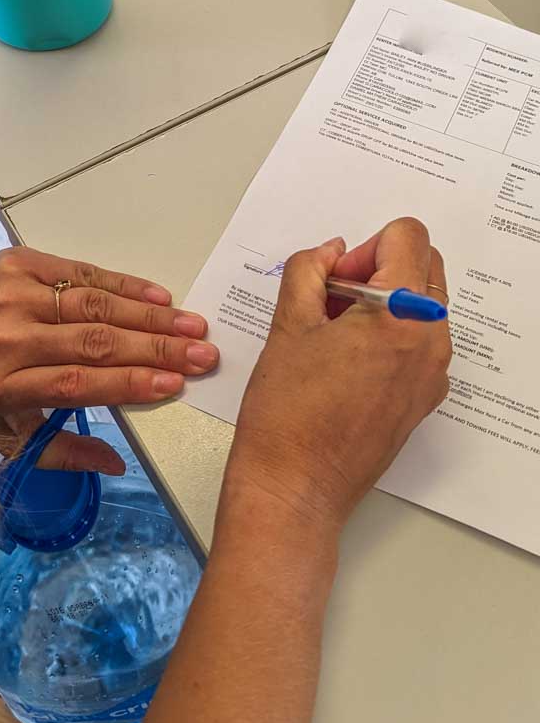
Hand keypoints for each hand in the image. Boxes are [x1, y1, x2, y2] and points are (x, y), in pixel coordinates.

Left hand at [0, 247, 215, 472]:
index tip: (174, 384)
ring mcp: (14, 296)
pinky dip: (126, 285)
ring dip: (150, 317)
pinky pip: (84, 272)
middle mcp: (6, 339)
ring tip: (190, 326)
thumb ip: (58, 450)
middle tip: (201, 354)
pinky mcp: (24, 262)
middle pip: (93, 343)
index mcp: (2, 385)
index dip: (128, 384)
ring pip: (95, 306)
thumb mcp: (8, 426)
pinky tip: (159, 297)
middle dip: (155, 350)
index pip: (76, 384)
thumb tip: (115, 463)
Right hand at [223, 217, 450, 532]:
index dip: (364, 248)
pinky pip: (420, 341)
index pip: (407, 236)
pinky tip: (345, 362)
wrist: (295, 485)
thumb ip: (309, 270)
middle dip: (377, 268)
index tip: (335, 280)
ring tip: (333, 335)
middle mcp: (431, 341)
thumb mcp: (288, 323)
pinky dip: (390, 335)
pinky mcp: (425, 397)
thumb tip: (329, 252)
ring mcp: (433, 373)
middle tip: (331, 302)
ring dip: (383, 301)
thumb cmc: (288, 414)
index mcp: (403, 315)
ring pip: (422, 303)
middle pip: (423, 265)